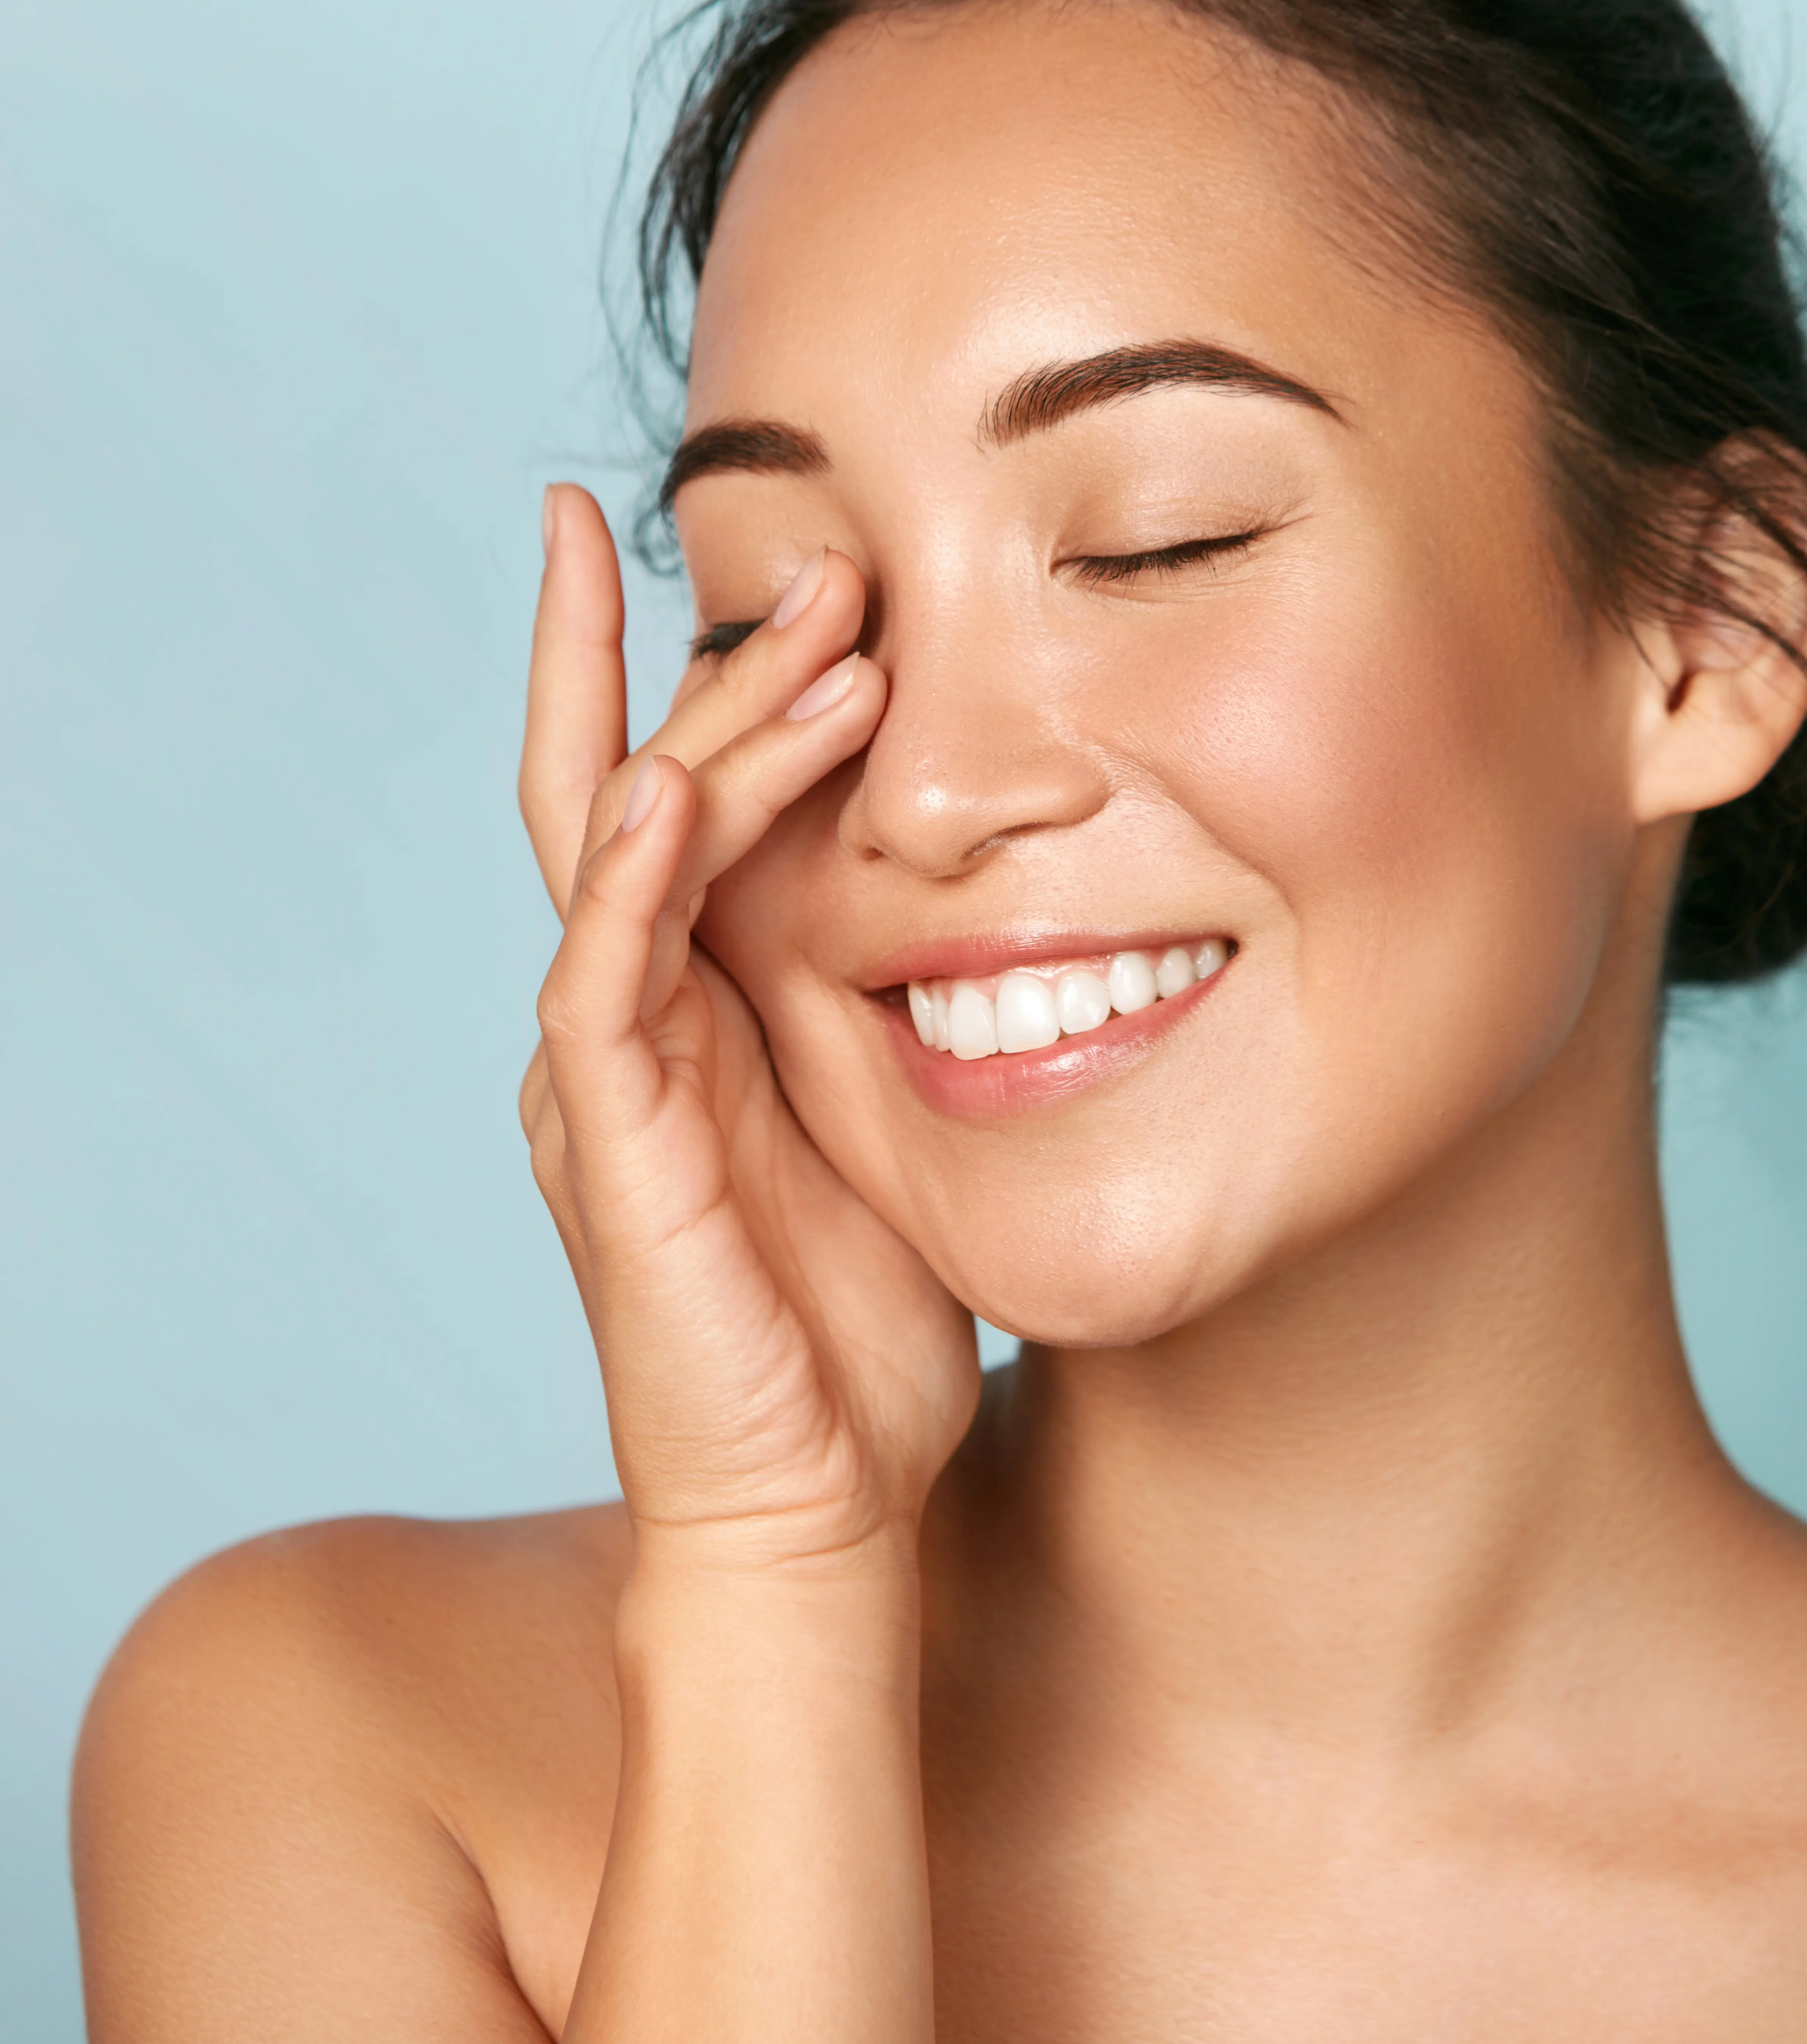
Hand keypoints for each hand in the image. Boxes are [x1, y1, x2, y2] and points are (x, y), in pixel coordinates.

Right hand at [516, 486, 979, 1569]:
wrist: (818, 1503)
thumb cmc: (853, 1323)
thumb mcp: (878, 1113)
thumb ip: (873, 1000)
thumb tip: (967, 883)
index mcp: (683, 1003)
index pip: (651, 794)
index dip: (655, 665)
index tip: (689, 540)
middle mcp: (622, 1015)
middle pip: (623, 783)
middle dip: (697, 653)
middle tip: (804, 546)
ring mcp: (604, 1074)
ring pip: (625, 849)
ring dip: (715, 727)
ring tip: (818, 627)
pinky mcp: (611, 1143)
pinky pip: (603, 979)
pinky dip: (632, 875)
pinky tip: (669, 787)